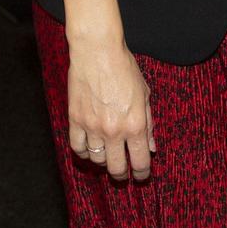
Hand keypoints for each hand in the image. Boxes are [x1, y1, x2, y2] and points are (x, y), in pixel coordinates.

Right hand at [65, 35, 154, 181]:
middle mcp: (114, 130)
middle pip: (117, 168)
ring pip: (96, 160)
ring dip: (103, 162)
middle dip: (122, 175)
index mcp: (136, 124)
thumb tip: (151, 147)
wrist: (98, 51)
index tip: (141, 176)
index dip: (142, 173)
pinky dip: (84, 153)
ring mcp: (93, 126)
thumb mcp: (144, 94)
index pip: (140, 162)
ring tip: (107, 157)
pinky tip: (89, 149)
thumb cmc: (124, 68)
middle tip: (123, 174)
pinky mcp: (75, 119)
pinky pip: (77, 147)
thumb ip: (149, 123)